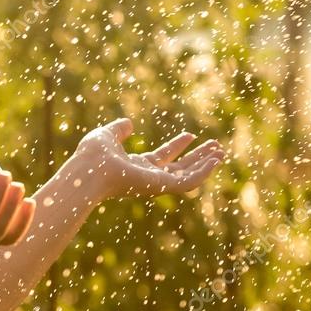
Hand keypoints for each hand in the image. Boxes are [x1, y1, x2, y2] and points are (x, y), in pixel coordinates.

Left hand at [73, 118, 225, 200]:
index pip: (161, 157)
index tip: (190, 135)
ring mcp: (156, 184)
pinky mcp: (161, 187)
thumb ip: (119, 130)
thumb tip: (129, 123)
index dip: (176, 146)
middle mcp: (148, 177)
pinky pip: (188, 182)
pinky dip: (203, 173)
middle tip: (214, 146)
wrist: (89, 169)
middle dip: (197, 157)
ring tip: (221, 152)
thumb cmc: (93, 155)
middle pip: (178, 168)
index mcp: (135, 166)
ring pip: (187, 176)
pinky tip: (215, 161)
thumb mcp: (107, 135)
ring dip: (205, 165)